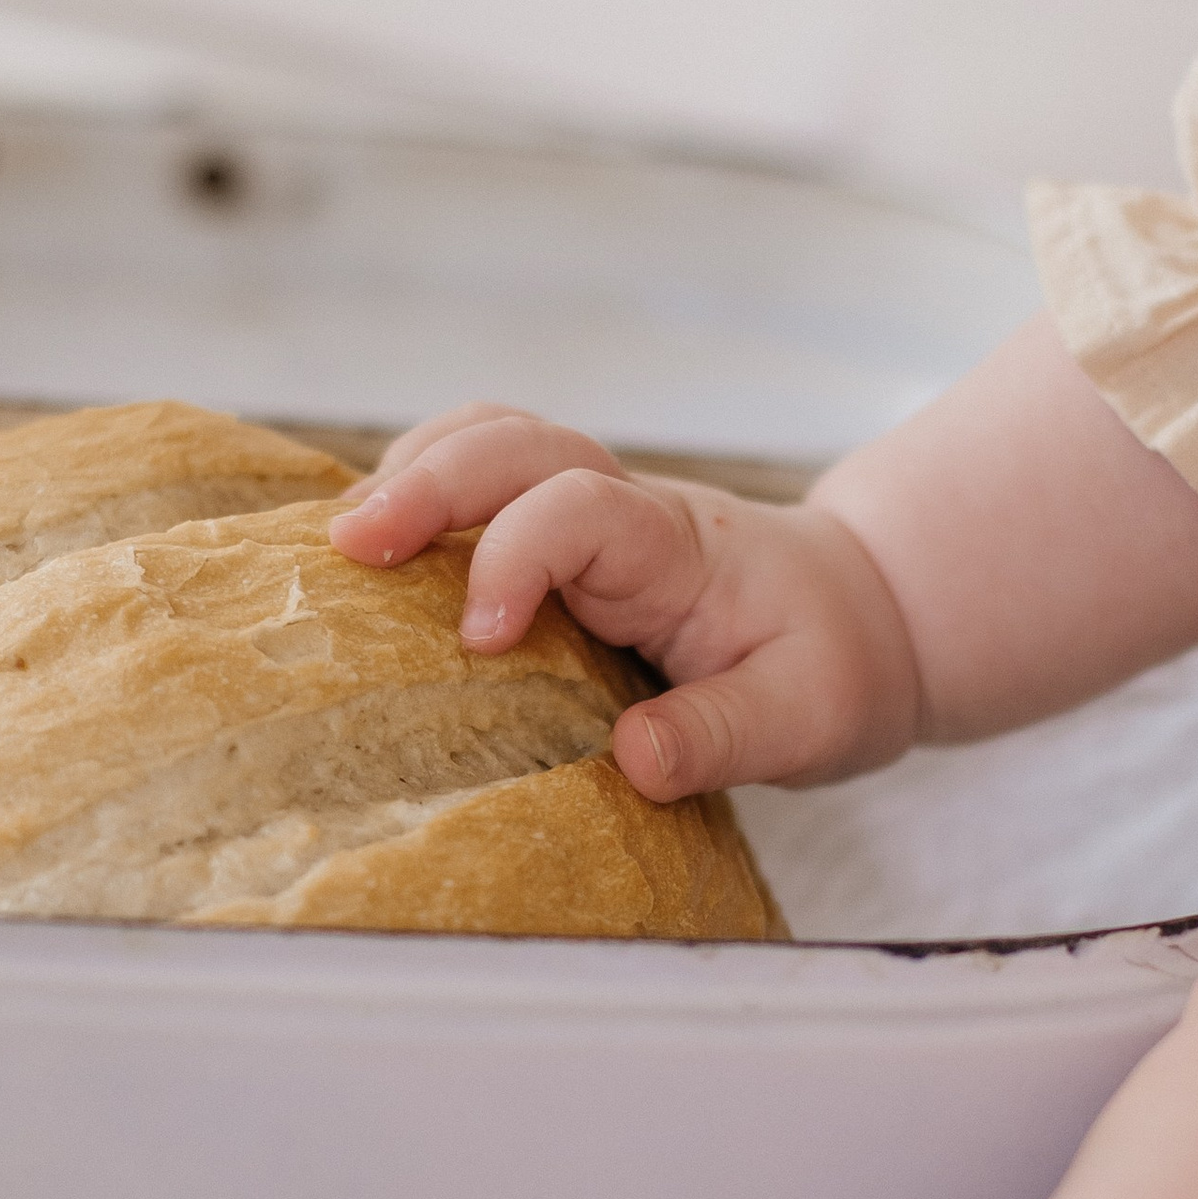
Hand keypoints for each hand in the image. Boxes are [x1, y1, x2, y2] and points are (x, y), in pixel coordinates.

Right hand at [327, 405, 920, 799]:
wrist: (860, 618)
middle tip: (346, 547)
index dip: (516, 557)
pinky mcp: (563, 536)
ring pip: (491, 440)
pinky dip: (419, 497)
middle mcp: (626, 510)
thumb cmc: (829, 665)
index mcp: (679, 547)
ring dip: (411, 472)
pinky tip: (369, 554)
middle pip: (516, 443)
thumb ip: (720, 736)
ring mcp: (590, 513)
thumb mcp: (805, 720)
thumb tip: (633, 759)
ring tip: (337, 540)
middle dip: (426, 483)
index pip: (581, 506)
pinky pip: (483, 484)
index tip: (480, 642)